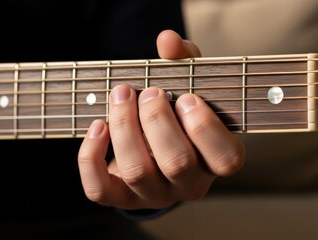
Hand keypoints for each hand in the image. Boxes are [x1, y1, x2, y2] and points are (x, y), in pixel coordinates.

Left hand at [78, 30, 244, 209]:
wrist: (155, 145)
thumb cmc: (178, 113)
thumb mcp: (189, 84)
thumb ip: (185, 60)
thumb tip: (167, 40)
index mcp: (215, 160)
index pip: (225, 158)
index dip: (206, 128)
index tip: (187, 97)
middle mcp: (188, 184)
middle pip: (177, 162)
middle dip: (158, 120)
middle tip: (150, 92)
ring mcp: (154, 194)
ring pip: (137, 171)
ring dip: (125, 126)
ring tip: (121, 94)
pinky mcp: (121, 197)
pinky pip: (100, 189)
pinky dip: (91, 156)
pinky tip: (97, 125)